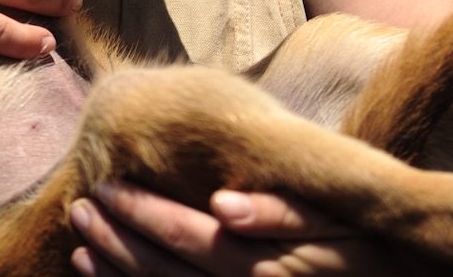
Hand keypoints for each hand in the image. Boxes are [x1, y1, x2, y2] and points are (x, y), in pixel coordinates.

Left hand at [69, 182, 399, 275]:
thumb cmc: (373, 250)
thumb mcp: (342, 224)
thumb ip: (286, 213)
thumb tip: (224, 203)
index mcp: (268, 266)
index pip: (191, 236)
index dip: (143, 212)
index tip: (105, 185)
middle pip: (168, 272)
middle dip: (117, 241)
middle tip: (79, 208)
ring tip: (81, 249)